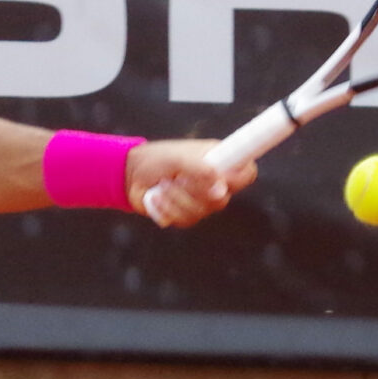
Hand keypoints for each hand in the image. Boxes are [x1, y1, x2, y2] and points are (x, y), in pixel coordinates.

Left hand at [127, 140, 256, 227]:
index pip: (246, 172)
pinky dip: (166, 208)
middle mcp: (215, 183)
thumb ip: (201, 171)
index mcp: (219, 161)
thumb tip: (221, 191)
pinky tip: (157, 197)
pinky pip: (184, 220)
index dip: (240, 177)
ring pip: (200, 211)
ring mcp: (201, 201)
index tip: (222, 177)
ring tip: (163, 185)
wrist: (131, 174)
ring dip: (176, 198)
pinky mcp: (186, 216)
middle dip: (194, 190)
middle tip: (178, 178)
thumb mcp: (178, 158)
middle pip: (222, 200)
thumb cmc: (158, 159)